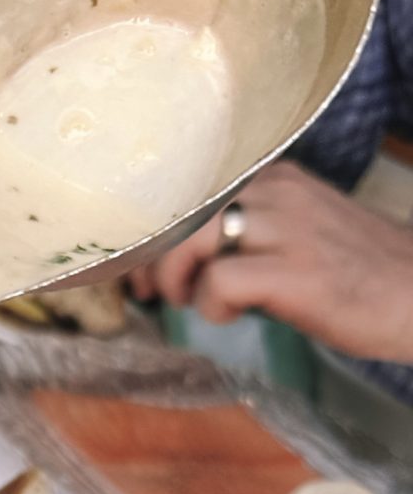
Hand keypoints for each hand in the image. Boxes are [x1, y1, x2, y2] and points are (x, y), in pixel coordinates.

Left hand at [129, 161, 412, 361]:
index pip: (188, 192)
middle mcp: (278, 193)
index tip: (141, 268)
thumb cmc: (352, 272)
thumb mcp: (295, 232)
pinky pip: (223, 281)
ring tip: (194, 301)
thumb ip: (243, 233)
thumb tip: (173, 260)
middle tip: (155, 294)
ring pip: (193, 239)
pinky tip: (232, 314)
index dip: (152, 233)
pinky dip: (213, 305)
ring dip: (178, 279)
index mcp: (274, 179)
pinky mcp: (297, 274)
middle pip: (179, 213)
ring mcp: (289, 230)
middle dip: (151, 259)